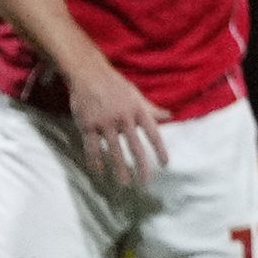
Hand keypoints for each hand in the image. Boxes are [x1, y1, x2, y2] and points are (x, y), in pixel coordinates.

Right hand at [65, 62, 171, 188]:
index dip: (160, 150)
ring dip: (119, 169)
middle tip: (145, 183)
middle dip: (141, 166)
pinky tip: (99, 173)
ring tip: (124, 184)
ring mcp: (105, 123)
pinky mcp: (88, 125)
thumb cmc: (115, 85)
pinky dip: (95, 161)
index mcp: (138, 111)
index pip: (153, 134)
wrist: (89, 74)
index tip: (165, 164)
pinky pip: (92, 148)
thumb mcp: (136, 95)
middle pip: (135, 147)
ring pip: (114, 151)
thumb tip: (170, 115)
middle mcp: (124, 118)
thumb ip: (151, 109)